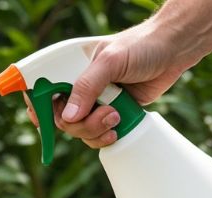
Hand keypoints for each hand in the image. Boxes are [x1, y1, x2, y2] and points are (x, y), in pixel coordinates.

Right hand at [45, 23, 190, 148]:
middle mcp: (80, 88)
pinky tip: (117, 129)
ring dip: (95, 131)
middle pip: (61, 119)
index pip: (44, 90)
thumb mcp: (111, 61)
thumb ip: (87, 87)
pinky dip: (103, 138)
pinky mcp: (109, 116)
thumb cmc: (142, 46)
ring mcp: (94, 104)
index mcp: (73, 69)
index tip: (41, 119)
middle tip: (103, 114)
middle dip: (79, 124)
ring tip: (116, 116)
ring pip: (78, 132)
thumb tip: (68, 117)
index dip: (38, 106)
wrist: (174, 51)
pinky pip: (95, 137)